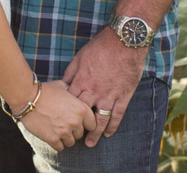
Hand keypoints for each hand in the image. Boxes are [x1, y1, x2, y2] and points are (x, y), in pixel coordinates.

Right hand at [19, 79, 95, 150]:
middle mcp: (75, 122)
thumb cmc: (45, 90)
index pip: (92, 124)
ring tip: (57, 128)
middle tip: (64, 123)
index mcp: (81, 109)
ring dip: (65, 137)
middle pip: (80, 134)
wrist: (28, 97)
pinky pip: (60, 147)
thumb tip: (76, 93)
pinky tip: (51, 134)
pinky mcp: (53, 139)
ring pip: (71, 142)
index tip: (79, 122)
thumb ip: (73, 92)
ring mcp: (64, 131)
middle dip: (73, 130)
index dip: (85, 123)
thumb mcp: (62, 86)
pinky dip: (56, 143)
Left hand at [63, 27, 147, 146]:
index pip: (70, 102)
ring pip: (100, 120)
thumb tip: (63, 83)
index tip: (63, 119)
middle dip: (78, 127)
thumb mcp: (80, 56)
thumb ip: (71, 72)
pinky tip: (108, 134)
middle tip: (74, 136)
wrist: (123, 42)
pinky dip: (113, 126)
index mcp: (81, 81)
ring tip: (90, 143)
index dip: (66, 112)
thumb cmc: (100, 47)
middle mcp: (94, 92)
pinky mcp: (123, 96)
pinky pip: (117, 116)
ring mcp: (109, 96)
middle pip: (83, 115)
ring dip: (95, 134)